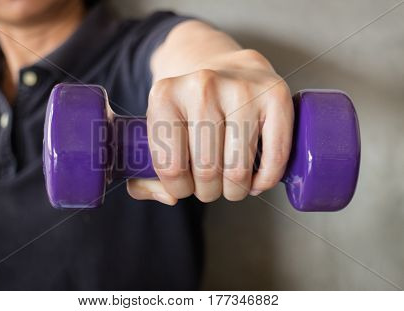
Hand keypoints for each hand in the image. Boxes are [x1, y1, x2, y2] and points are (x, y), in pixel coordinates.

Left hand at [127, 49, 293, 204]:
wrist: (226, 68)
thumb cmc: (192, 108)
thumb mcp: (161, 128)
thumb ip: (148, 170)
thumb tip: (170, 197)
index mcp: (165, 96)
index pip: (171, 167)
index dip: (179, 189)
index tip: (185, 186)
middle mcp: (202, 86)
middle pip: (206, 171)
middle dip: (208, 191)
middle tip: (209, 185)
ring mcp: (241, 88)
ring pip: (238, 170)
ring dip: (234, 190)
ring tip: (231, 182)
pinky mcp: (275, 95)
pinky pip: (274, 157)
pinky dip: (264, 180)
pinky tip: (255, 179)